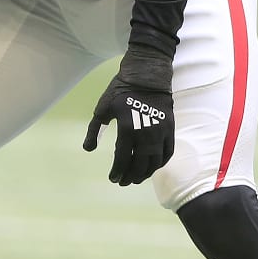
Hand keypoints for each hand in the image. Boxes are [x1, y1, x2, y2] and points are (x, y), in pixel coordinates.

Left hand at [82, 47, 175, 186]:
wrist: (147, 76)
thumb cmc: (122, 91)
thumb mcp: (103, 108)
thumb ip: (95, 130)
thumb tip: (88, 149)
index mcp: (127, 129)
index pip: (122, 159)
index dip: (117, 172)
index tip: (113, 178)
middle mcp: (145, 134)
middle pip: (139, 165)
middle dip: (130, 177)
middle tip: (123, 182)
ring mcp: (160, 132)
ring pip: (154, 162)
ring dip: (145, 174)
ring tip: (136, 178)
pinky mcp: (170, 129)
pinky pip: (167, 153)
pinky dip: (160, 164)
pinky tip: (152, 168)